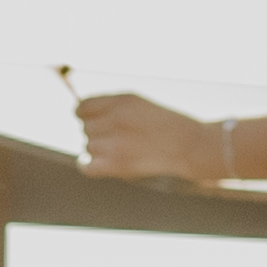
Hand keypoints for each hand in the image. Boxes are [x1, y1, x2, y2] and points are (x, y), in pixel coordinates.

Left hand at [73, 92, 219, 188]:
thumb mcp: (137, 103)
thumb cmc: (163, 123)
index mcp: (121, 100)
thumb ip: (109, 105)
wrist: (188, 145)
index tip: (95, 121)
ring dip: (99, 149)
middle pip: (85, 128)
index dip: (85, 115)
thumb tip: (78, 112)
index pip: (82, 107)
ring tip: (120, 149)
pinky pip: (86, 166)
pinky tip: (98, 163)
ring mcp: (116, 143)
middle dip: (97, 132)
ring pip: (88, 146)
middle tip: (118, 138)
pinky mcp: (118, 165)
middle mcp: (116, 119)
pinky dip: (88, 165)